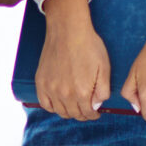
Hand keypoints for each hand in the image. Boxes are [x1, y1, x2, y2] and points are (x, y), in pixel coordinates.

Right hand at [36, 0, 109, 121]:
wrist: (68, 30)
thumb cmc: (88, 46)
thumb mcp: (104, 68)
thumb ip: (102, 90)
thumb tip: (96, 105)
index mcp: (82, 91)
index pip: (88, 113)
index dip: (93, 114)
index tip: (95, 113)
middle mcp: (65, 94)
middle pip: (74, 114)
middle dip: (82, 115)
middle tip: (86, 110)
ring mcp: (51, 88)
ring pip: (60, 111)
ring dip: (69, 112)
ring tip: (74, 107)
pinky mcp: (41, 82)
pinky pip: (45, 104)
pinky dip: (52, 107)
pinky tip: (59, 103)